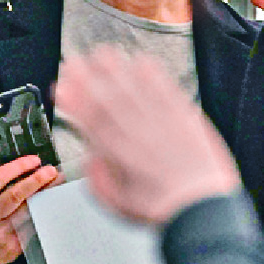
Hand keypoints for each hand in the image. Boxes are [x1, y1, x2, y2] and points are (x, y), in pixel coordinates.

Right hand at [0, 150, 62, 263]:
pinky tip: (52, 202)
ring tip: (56, 182)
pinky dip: (42, 212)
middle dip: (35, 180)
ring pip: (25, 210)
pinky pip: (31, 225)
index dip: (16, 168)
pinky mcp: (11, 245)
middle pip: (14, 195)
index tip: (33, 160)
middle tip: (50, 170)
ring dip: (44, 195)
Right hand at [54, 46, 240, 225]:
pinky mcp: (185, 118)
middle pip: (107, 97)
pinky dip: (154, 74)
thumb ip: (98, 181)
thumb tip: (90, 160)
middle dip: (87, 77)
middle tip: (74, 61)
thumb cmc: (164, 210)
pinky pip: (166, 89)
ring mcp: (161, 122)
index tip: (60, 86)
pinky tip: (143, 61)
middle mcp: (137, 132)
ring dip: (116, 68)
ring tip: (102, 53)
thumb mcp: (118, 205)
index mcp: (118, 153)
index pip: (89, 118)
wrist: (202, 208)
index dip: (72, 100)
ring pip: (134, 88)